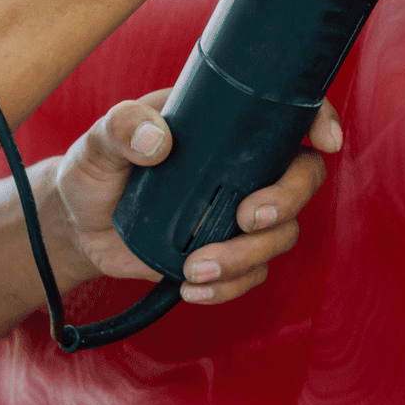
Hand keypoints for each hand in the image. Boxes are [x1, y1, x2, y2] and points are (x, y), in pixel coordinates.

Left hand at [53, 88, 339, 303]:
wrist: (80, 226)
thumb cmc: (96, 169)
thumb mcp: (101, 140)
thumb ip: (122, 128)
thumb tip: (157, 141)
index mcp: (226, 126)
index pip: (289, 116)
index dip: (320, 122)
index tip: (325, 141)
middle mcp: (245, 167)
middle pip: (302, 178)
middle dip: (287, 200)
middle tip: (247, 217)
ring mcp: (239, 212)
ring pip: (280, 234)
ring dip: (248, 255)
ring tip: (196, 268)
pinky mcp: (227, 253)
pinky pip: (252, 274)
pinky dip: (229, 287)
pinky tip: (191, 288)